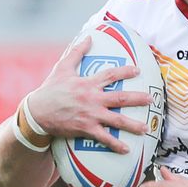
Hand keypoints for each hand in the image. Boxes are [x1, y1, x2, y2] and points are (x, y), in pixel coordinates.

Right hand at [28, 36, 151, 153]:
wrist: (37, 113)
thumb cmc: (50, 89)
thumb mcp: (62, 68)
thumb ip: (77, 52)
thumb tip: (88, 37)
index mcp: (88, 83)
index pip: (111, 75)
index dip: (126, 72)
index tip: (138, 70)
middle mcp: (92, 99)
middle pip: (120, 98)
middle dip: (137, 99)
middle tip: (151, 99)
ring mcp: (90, 115)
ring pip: (116, 120)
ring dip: (132, 125)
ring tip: (145, 128)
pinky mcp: (85, 129)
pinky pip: (104, 138)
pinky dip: (115, 144)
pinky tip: (127, 150)